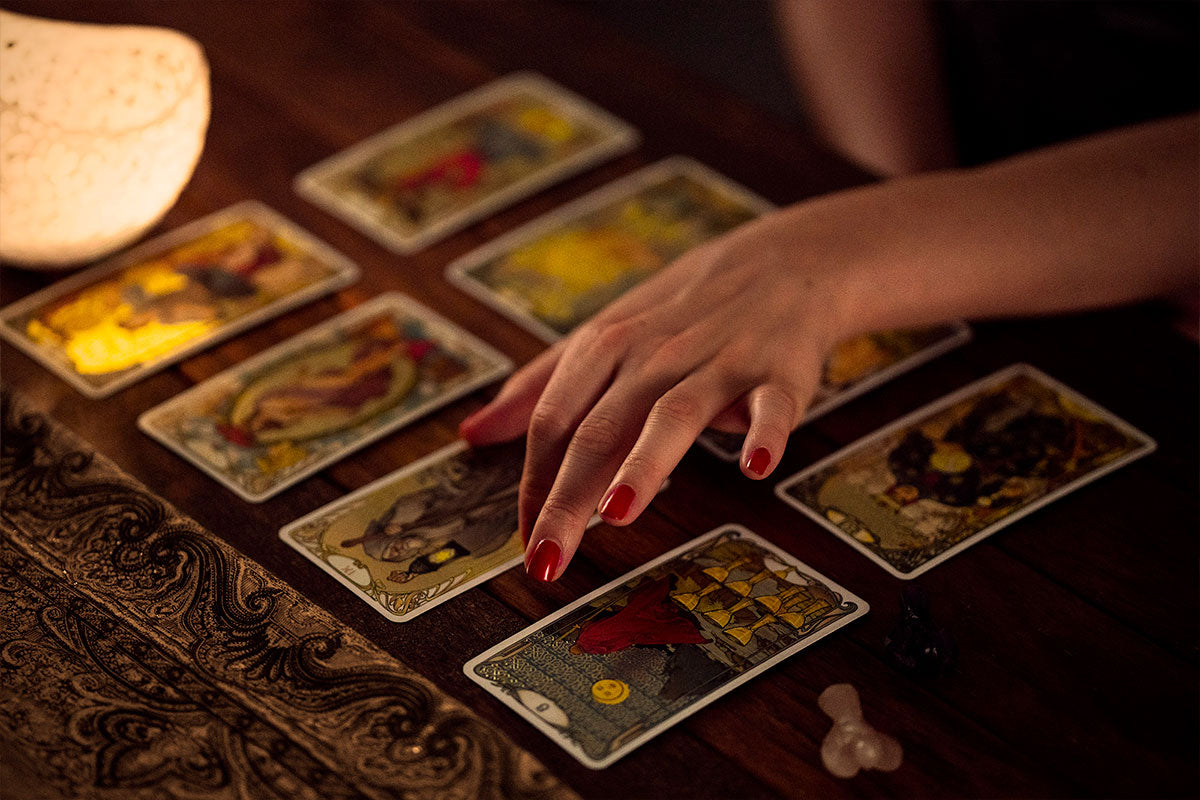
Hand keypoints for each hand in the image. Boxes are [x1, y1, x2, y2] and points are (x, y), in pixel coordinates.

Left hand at [459, 210, 852, 580]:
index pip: (553, 421)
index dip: (533, 481)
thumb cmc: (680, 312)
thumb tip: (471, 433)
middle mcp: (654, 356)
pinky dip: (764, 433)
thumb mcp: (602, 336)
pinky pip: (770, 407)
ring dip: (645, 463)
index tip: (522, 540)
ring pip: (673, 415)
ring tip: (616, 513)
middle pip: (600, 431)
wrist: (781, 263)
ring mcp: (717, 364)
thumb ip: (539, 388)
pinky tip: (754, 465)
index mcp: (605, 348)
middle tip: (547, 560)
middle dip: (568, 498)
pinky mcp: (778, 374)